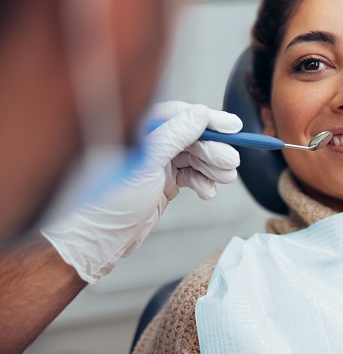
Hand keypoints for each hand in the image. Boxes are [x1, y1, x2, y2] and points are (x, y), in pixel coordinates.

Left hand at [41, 101, 241, 282]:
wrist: (100, 239)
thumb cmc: (108, 201)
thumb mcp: (146, 164)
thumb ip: (174, 135)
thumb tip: (199, 114)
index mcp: (138, 130)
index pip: (180, 115)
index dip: (208, 120)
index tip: (231, 126)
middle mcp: (148, 144)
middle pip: (191, 138)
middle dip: (214, 150)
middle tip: (232, 162)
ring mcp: (156, 164)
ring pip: (194, 158)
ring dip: (212, 168)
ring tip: (226, 178)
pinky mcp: (162, 183)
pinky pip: (189, 176)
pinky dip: (202, 183)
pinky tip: (208, 192)